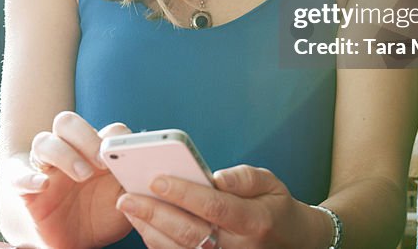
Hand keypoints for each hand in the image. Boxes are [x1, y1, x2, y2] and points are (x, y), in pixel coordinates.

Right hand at [5, 112, 133, 248]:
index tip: (126, 153)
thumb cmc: (102, 216)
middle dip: (86, 137)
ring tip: (82, 175)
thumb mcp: (124, 201)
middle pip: (68, 123)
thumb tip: (150, 173)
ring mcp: (46, 167)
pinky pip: (18, 174)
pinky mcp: (25, 186)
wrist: (75, 241)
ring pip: (44, 141)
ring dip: (64, 154)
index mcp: (97, 151)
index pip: (106, 129)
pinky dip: (29, 177)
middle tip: (102, 161)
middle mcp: (70, 151)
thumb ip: (134, 184)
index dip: (116, 137)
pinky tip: (43, 184)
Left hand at [116, 165, 329, 248]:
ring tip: (128, 207)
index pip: (214, 207)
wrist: (291, 243)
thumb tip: (216, 176)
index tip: (157, 179)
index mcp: (253, 221)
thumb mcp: (271, 184)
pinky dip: (156, 242)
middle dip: (155, 213)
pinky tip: (141, 222)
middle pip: (189, 232)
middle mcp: (236, 247)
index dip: (184, 193)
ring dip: (149, 229)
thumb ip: (244, 178)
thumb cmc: (274, 207)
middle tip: (127, 196)